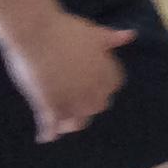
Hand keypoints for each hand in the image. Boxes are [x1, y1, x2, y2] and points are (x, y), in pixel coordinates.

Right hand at [2, 12, 134, 142]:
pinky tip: (44, 137)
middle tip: (74, 101)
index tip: (90, 85)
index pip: (112, 87)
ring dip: (70, 122)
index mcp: (106, 74)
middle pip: (97, 106)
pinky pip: (51, 128)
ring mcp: (72, 101)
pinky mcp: (50, 107)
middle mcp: (93, 91)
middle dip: (87, 104)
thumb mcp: (94, 33)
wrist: (36, 32)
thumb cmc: (65, 29)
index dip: (101, 86)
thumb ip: (112, 38)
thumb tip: (131, 35)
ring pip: (78, 122)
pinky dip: (48, 133)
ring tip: (61, 123)